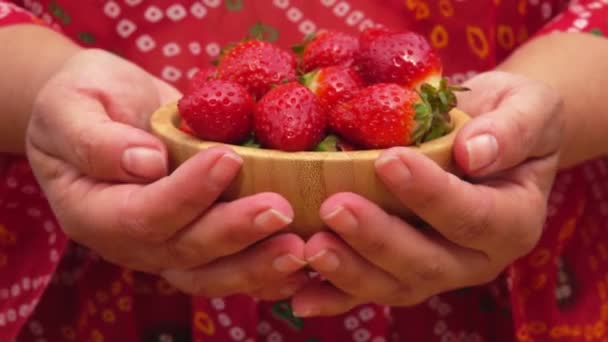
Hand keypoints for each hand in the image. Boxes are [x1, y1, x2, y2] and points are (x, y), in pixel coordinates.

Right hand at [26, 49, 307, 299]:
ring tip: (300, 250)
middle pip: (185, 252)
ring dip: (258, 266)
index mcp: (94, 211)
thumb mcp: (70, 106)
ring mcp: (166, 248)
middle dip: (235, 232)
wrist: (105, 110)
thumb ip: (95, 139)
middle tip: (280, 210)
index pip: (143, 214)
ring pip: (211, 274)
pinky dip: (265, 274)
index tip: (228, 158)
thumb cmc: (83, 100)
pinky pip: (228, 269)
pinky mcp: (196, 242)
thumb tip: (147, 164)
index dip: (187, 192)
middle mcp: (132, 242)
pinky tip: (301, 267)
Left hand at [291, 71, 562, 315]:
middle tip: (334, 207)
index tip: (389, 161)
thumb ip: (512, 128)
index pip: (473, 216)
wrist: (485, 138)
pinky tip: (300, 296)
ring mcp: (437, 271)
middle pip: (428, 262)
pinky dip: (334, 296)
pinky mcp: (402, 272)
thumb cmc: (508, 117)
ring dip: (350, 271)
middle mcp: (475, 258)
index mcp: (512, 220)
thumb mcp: (527, 106)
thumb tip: (474, 153)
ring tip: (311, 247)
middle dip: (378, 238)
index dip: (431, 194)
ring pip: (394, 285)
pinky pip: (368, 292)